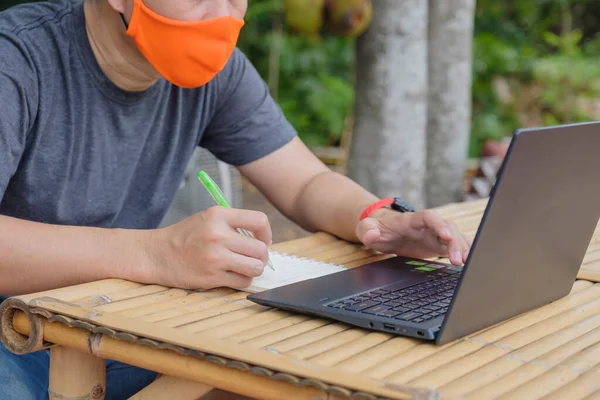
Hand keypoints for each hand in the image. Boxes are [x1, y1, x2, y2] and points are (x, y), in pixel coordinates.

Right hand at [142, 206, 270, 289]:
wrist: (156, 254)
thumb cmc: (185, 236)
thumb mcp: (207, 218)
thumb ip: (234, 223)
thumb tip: (263, 239)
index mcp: (218, 215)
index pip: (259, 220)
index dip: (266, 233)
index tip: (262, 240)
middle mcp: (218, 235)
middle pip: (260, 249)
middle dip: (261, 256)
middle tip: (253, 258)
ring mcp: (215, 257)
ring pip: (256, 267)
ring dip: (254, 269)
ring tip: (244, 267)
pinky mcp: (211, 277)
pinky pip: (243, 282)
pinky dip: (242, 280)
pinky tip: (233, 275)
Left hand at [356, 209, 471, 265]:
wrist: (382, 229)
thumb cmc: (377, 228)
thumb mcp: (366, 228)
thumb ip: (367, 230)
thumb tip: (371, 235)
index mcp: (411, 220)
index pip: (429, 217)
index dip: (439, 224)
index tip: (446, 235)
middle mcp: (427, 225)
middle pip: (447, 226)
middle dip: (455, 241)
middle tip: (458, 259)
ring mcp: (434, 234)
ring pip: (456, 236)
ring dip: (463, 247)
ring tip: (467, 262)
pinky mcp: (438, 244)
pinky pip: (456, 245)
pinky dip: (464, 251)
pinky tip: (469, 262)